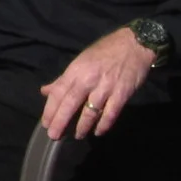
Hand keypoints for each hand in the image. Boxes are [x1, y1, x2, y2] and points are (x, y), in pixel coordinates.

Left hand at [39, 27, 157, 139]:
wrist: (134, 44)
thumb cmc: (105, 52)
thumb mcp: (81, 61)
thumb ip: (64, 79)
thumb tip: (45, 91)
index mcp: (76, 70)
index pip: (58, 92)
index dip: (50, 109)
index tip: (45, 123)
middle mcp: (88, 79)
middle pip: (70, 103)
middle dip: (60, 121)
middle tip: (54, 135)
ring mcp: (106, 87)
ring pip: (90, 112)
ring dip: (82, 126)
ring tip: (77, 135)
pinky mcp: (122, 94)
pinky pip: (110, 114)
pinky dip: (104, 125)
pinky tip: (98, 132)